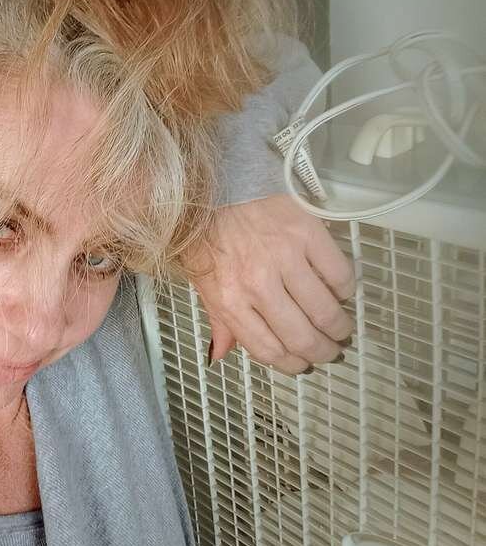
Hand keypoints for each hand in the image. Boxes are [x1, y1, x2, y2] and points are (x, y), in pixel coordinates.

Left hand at [180, 194, 356, 374]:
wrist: (217, 180)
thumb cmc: (205, 229)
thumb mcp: (200, 277)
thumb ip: (216, 318)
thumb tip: (221, 353)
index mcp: (228, 299)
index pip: (268, 349)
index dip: (292, 364)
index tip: (303, 364)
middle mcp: (258, 284)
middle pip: (302, 336)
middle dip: (322, 352)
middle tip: (330, 351)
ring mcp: (286, 257)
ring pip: (325, 311)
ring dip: (339, 327)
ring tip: (340, 328)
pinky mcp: (308, 232)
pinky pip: (339, 274)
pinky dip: (345, 289)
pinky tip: (340, 292)